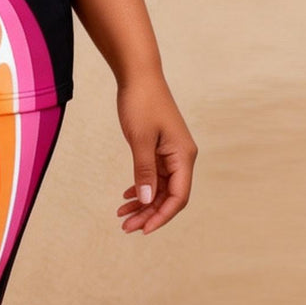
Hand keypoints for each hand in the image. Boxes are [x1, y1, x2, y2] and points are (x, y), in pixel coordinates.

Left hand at [115, 73, 196, 233]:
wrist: (138, 75)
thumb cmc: (141, 103)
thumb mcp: (140, 139)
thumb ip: (144, 171)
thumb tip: (147, 201)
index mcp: (183, 156)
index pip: (179, 196)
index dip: (162, 216)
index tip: (143, 230)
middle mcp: (181, 157)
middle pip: (169, 195)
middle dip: (149, 213)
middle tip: (126, 227)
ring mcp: (170, 152)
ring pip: (160, 187)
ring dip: (143, 202)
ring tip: (122, 216)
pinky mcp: (159, 147)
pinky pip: (154, 174)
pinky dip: (141, 186)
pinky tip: (127, 196)